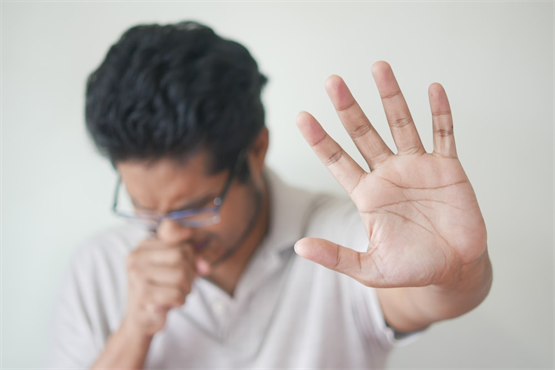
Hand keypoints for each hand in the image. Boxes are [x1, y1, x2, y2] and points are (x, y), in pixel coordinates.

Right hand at [123, 238, 208, 336]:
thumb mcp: (178, 267)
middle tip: (181, 285)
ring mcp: (137, 276)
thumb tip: (206, 267)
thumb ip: (194, 259)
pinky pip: (177, 293)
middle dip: (189, 273)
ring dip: (186, 289)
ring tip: (176, 293)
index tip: (186, 268)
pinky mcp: (143, 294)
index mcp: (143, 246)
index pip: (179, 242)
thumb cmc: (162, 289)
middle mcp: (136, 257)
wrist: (142, 319)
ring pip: (181, 275)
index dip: (190, 257)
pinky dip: (180, 300)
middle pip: (180, 255)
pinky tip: (171, 303)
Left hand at [295, 61, 486, 289]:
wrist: (454, 270)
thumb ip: (336, 256)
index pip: (337, 160)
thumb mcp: (369, 268)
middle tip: (332, 82)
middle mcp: (388, 174)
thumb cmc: (411, 269)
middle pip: (364, 133)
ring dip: (390, 97)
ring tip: (378, 67)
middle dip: (348, 108)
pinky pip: (444, 133)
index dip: (320, 139)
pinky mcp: (447, 168)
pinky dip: (440, 112)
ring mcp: (418, 167)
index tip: (302, 116)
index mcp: (367, 194)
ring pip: (401, 124)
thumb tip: (299, 247)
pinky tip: (433, 89)